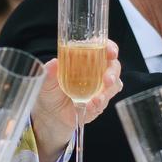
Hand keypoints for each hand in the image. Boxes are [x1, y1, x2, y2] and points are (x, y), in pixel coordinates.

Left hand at [33, 41, 123, 155]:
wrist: (49, 113)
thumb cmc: (50, 90)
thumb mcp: (47, 79)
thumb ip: (51, 71)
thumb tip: (54, 63)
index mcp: (87, 60)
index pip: (104, 49)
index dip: (110, 48)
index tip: (111, 52)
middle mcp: (97, 72)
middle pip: (114, 67)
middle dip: (113, 72)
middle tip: (107, 79)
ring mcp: (100, 88)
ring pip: (114, 86)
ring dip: (107, 92)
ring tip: (97, 98)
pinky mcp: (98, 104)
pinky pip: (104, 103)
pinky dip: (98, 104)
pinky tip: (90, 105)